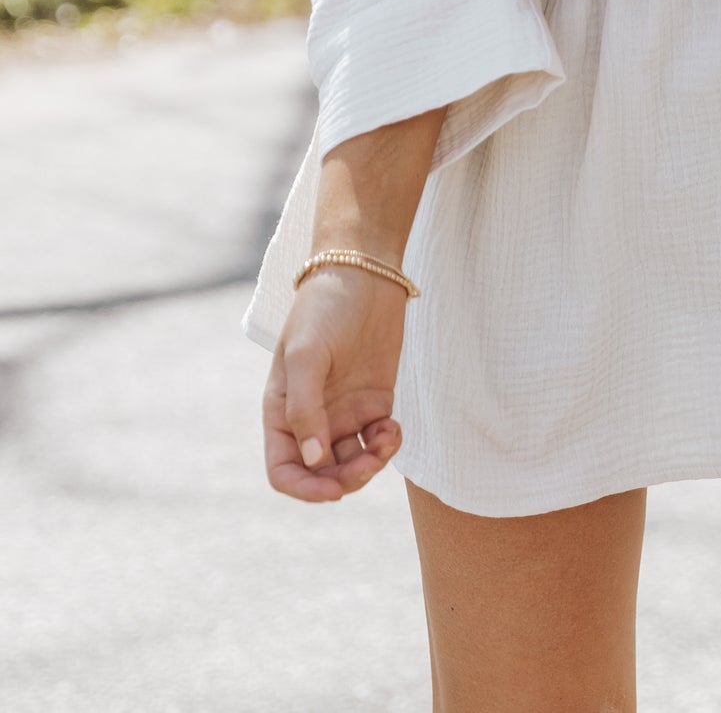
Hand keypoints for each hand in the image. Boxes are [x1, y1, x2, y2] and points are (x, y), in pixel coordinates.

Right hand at [263, 266, 406, 503]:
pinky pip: (378, 441)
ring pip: (352, 463)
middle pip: (321, 474)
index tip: (333, 491)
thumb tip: (313, 461)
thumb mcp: (306, 356)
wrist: (364, 273)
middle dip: (345, 480)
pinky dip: (387, 445)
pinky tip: (393, 428)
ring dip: (370, 465)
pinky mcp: (373, 401)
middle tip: (369, 463)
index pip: (284, 470)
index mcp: (283, 411)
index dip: (304, 490)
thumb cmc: (324, 309)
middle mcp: (311, 417)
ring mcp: (343, 411)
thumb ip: (305, 410)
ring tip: (387, 438)